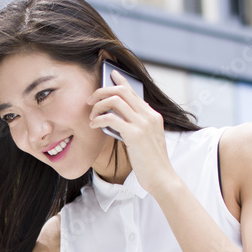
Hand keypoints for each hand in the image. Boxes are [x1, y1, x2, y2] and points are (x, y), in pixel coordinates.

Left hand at [86, 69, 178, 194]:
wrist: (161, 177)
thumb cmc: (150, 162)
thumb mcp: (145, 139)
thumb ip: (134, 126)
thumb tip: (114, 117)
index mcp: (152, 115)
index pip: (134, 91)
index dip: (120, 81)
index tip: (111, 73)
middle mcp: (149, 115)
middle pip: (122, 91)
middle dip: (102, 91)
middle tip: (90, 100)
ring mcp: (143, 123)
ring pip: (115, 101)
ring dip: (98, 106)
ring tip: (91, 117)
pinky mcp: (135, 134)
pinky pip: (111, 118)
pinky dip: (99, 120)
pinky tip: (94, 126)